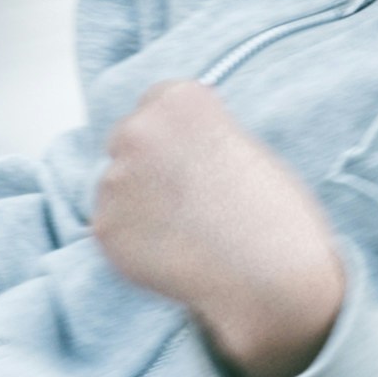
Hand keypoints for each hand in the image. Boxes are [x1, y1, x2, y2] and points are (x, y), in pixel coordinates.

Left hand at [95, 79, 351, 376]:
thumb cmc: (274, 216)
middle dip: (149, 165)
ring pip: (117, 185)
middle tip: (186, 201)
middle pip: (129, 138)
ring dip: (140, 203)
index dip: (176, 136)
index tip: (192, 159)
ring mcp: (114, 178)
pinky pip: (112, 226)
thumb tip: (167, 152)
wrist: (269, 278)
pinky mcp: (103, 225)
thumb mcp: (243, 148)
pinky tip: (171, 252)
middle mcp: (138, 129)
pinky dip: (134, 240)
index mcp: (178, 98)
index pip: (157, 102)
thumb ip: (198, 138)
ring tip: (186, 233)